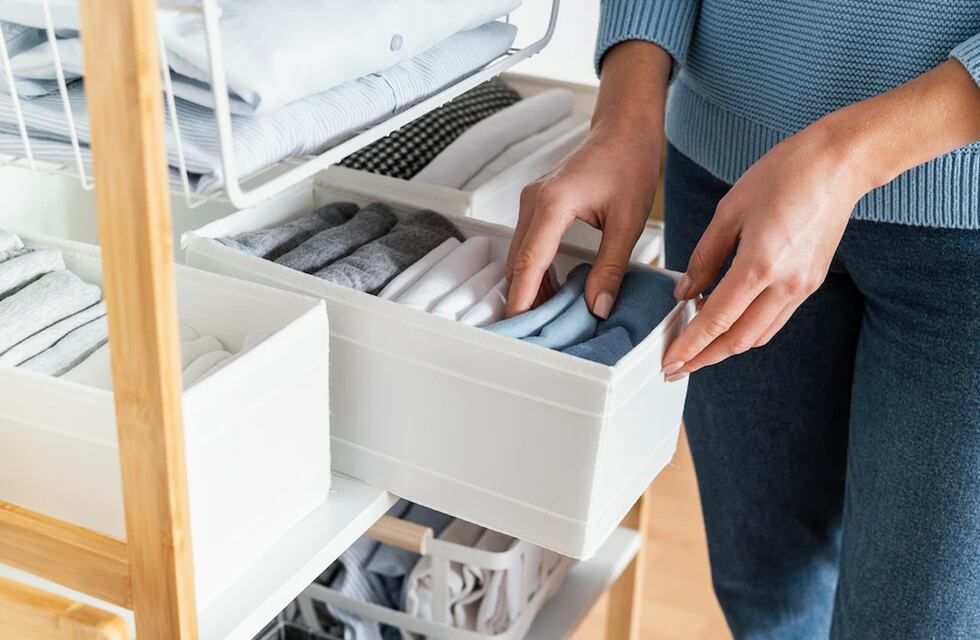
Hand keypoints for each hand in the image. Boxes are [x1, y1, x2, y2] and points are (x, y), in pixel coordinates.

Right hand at [506, 123, 660, 316]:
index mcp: (553, 204)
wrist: (624, 131)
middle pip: (517, 263)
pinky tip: (553, 288)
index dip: (523, 299)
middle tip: (539, 331)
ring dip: (530, 285)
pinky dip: (536, 270)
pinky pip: (527, 244)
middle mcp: (533, 201)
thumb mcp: (627, 222)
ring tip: (548, 315)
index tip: (521, 327)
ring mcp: (531, 201)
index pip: (529, 262)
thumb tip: (597, 307)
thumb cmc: (628, 164)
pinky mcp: (536, 204)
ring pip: (519, 256)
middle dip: (524, 298)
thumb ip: (610, 268)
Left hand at [662, 59, 979, 380]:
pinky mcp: (810, 282)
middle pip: (739, 340)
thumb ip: (705, 256)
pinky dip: (747, 329)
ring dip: (726, 348)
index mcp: (760, 265)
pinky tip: (727, 323)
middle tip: (677, 367)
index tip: (670, 362)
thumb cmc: (786, 174)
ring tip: (697, 351)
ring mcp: (803, 286)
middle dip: (704, 358)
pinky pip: (774, 319)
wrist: (840, 163)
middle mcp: (786, 284)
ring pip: (758, 335)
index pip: (716, 321)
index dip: (690, 346)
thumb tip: (687, 290)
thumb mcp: (729, 211)